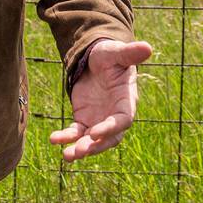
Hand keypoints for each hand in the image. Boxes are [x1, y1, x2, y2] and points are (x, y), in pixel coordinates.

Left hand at [49, 38, 151, 161]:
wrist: (95, 60)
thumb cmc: (110, 55)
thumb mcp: (117, 52)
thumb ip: (130, 54)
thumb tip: (147, 47)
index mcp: (127, 101)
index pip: (122, 120)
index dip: (110, 128)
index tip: (94, 133)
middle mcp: (114, 115)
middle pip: (109, 138)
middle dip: (95, 146)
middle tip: (79, 152)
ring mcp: (99, 119)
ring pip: (92, 140)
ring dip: (80, 148)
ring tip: (67, 156)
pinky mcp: (84, 119)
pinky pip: (76, 132)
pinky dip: (66, 137)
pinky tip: (54, 139)